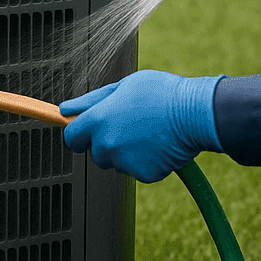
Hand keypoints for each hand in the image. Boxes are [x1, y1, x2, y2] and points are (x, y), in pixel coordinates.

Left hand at [60, 71, 223, 182]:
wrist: (196, 113)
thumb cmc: (161, 94)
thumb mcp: (124, 86)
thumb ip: (92, 100)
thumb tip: (65, 109)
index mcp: (98, 120)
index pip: (72, 137)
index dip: (79, 134)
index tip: (86, 131)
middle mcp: (107, 144)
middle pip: (95, 152)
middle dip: (107, 142)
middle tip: (130, 125)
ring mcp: (125, 162)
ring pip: (116, 162)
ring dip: (126, 152)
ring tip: (147, 132)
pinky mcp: (144, 174)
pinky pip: (138, 170)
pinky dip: (146, 161)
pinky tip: (158, 144)